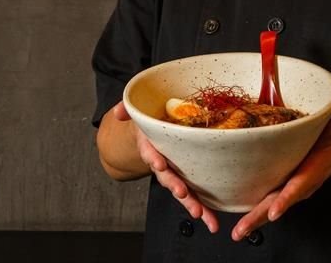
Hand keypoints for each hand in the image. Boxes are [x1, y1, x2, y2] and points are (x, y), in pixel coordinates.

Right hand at [112, 103, 220, 233]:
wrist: (149, 137)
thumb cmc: (147, 123)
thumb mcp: (137, 113)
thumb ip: (126, 109)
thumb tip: (118, 113)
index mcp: (150, 146)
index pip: (150, 152)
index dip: (153, 158)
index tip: (159, 163)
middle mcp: (161, 163)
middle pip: (166, 176)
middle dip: (174, 185)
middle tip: (181, 193)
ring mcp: (173, 173)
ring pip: (180, 190)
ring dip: (189, 203)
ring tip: (199, 214)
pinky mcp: (186, 179)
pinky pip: (194, 195)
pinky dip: (204, 209)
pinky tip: (211, 221)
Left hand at [231, 109, 330, 240]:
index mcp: (311, 172)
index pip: (297, 187)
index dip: (286, 199)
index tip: (274, 211)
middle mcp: (298, 185)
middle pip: (277, 203)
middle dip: (259, 217)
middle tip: (242, 230)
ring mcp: (289, 189)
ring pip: (270, 207)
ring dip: (254, 220)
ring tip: (238, 233)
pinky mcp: (280, 188)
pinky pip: (266, 202)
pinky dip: (254, 213)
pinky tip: (242, 223)